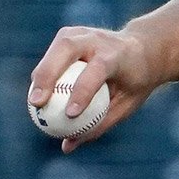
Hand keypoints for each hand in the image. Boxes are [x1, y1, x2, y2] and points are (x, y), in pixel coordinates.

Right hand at [28, 26, 161, 153]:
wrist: (145, 48)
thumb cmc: (135, 80)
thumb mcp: (128, 103)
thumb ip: (100, 123)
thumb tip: (68, 146)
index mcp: (119, 54)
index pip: (98, 69)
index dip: (83, 91)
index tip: (70, 114)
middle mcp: (100, 39)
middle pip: (68, 47)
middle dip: (49, 74)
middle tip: (37, 103)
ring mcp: (83, 32)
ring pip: (57, 46)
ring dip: (42, 73)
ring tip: (34, 102)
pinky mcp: (69, 35)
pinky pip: (52, 54)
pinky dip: (44, 73)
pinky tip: (38, 94)